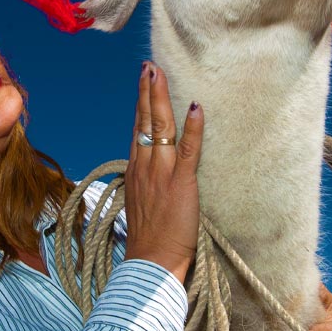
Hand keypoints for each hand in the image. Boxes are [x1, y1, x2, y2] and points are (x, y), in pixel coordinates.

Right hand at [124, 62, 203, 283]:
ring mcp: (161, 174)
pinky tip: (195, 107)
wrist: (150, 264)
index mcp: (136, 172)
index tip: (143, 84)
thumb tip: (150, 176)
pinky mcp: (181, 184)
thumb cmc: (148, 242)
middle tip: (148, 66)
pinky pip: (188, 151)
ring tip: (158, 73)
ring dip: (160, 98)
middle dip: (146, 92)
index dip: (140, 106)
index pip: (137, 132)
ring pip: (160, 128)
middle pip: (143, 122)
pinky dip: (193, 129)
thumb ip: (145, 186)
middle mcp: (144, 167)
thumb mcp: (140, 207)